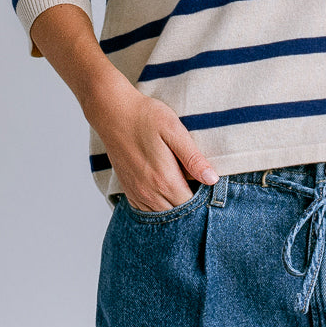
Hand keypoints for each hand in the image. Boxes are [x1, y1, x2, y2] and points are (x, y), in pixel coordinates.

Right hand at [93, 85, 217, 212]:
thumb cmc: (146, 117)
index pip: (190, 204)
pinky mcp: (128, 189)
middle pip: (176, 211)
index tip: (208, 184)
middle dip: (189, 203)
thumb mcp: (174, 131)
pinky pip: (146, 210)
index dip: (203, 197)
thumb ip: (193, 158)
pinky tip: (165, 189)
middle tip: (198, 182)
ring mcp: (136, 192)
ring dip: (174, 205)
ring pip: (161, 214)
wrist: (114, 113)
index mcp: (164, 179)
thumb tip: (212, 179)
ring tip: (182, 184)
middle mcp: (149, 192)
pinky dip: (158, 205)